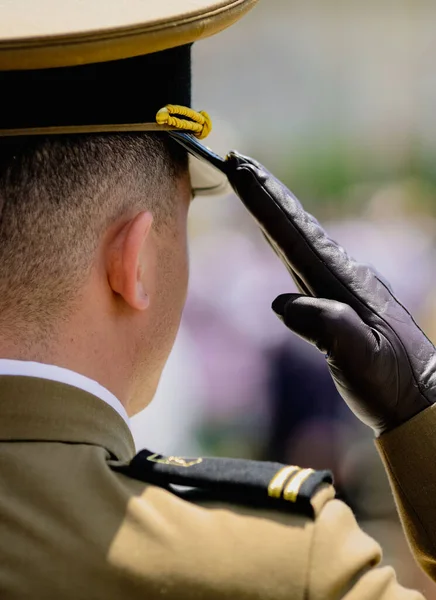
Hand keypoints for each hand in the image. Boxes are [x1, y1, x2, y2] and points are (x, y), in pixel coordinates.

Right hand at [225, 152, 435, 435]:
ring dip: (275, 210)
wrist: (420, 398)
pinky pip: (305, 259)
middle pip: (297, 226)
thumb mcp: (362, 360)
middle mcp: (343, 275)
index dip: (267, 204)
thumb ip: (327, 328)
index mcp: (345, 284)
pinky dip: (286, 238)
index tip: (243, 171)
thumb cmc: (391, 383)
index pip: (297, 236)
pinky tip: (281, 235)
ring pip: (300, 238)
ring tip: (253, 184)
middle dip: (267, 194)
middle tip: (239, 161)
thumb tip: (283, 303)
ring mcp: (343, 285)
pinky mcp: (340, 300)